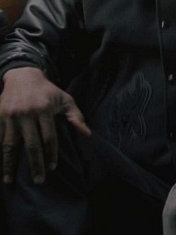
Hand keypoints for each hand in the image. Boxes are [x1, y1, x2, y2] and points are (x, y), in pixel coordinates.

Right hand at [0, 67, 90, 183]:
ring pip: (9, 144)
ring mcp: (10, 116)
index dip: (51, 153)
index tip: (52, 168)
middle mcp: (27, 113)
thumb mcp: (65, 100)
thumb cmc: (48, 91)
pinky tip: (0, 166)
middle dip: (35, 164)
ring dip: (9, 164)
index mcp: (44, 110)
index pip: (49, 137)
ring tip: (9, 180)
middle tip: (38, 180)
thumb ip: (76, 116)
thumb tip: (87, 134)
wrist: (23, 75)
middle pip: (31, 144)